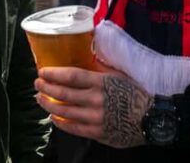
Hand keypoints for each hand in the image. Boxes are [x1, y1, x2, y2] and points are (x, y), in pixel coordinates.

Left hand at [35, 66, 151, 148]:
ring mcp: (96, 118)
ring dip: (49, 104)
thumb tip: (85, 55)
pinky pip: (74, 128)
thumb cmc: (136, 93)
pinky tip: (54, 117)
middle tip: (37, 84)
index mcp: (101, 82)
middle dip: (46, 88)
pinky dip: (61, 123)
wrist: (152, 118)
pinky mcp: (98, 133)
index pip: (72, 76)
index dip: (54, 74)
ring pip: (65, 111)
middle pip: (64, 93)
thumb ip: (100, 68)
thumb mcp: (119, 75)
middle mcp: (96, 100)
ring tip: (40, 99)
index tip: (42, 71)